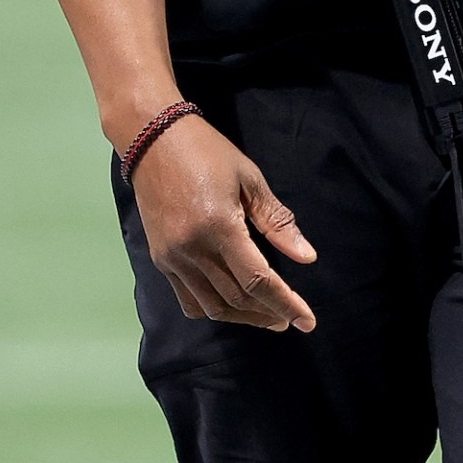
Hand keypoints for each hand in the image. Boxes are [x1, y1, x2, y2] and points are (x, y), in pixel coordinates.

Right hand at [129, 112, 318, 331]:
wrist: (154, 141)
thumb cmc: (210, 153)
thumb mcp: (251, 180)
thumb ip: (278, 222)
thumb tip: (306, 258)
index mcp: (219, 227)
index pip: (258, 280)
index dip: (286, 303)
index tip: (307, 321)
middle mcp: (192, 249)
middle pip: (236, 298)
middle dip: (268, 313)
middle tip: (292, 319)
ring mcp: (172, 258)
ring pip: (211, 306)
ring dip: (243, 316)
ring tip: (269, 317)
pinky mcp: (161, 259)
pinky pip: (188, 299)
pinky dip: (213, 308)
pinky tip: (234, 305)